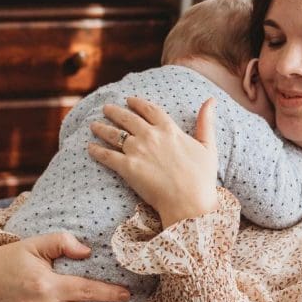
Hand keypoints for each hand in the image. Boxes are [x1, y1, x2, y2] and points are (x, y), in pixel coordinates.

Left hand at [88, 96, 219, 227]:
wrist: (189, 201)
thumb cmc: (202, 178)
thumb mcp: (208, 146)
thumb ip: (206, 122)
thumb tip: (211, 100)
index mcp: (170, 130)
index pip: (150, 110)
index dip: (138, 103)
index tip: (129, 100)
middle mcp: (151, 136)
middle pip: (128, 118)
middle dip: (115, 112)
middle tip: (106, 108)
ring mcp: (137, 151)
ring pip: (114, 134)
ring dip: (102, 128)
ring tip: (94, 125)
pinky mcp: (127, 168)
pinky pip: (107, 155)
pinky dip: (97, 151)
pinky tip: (90, 148)